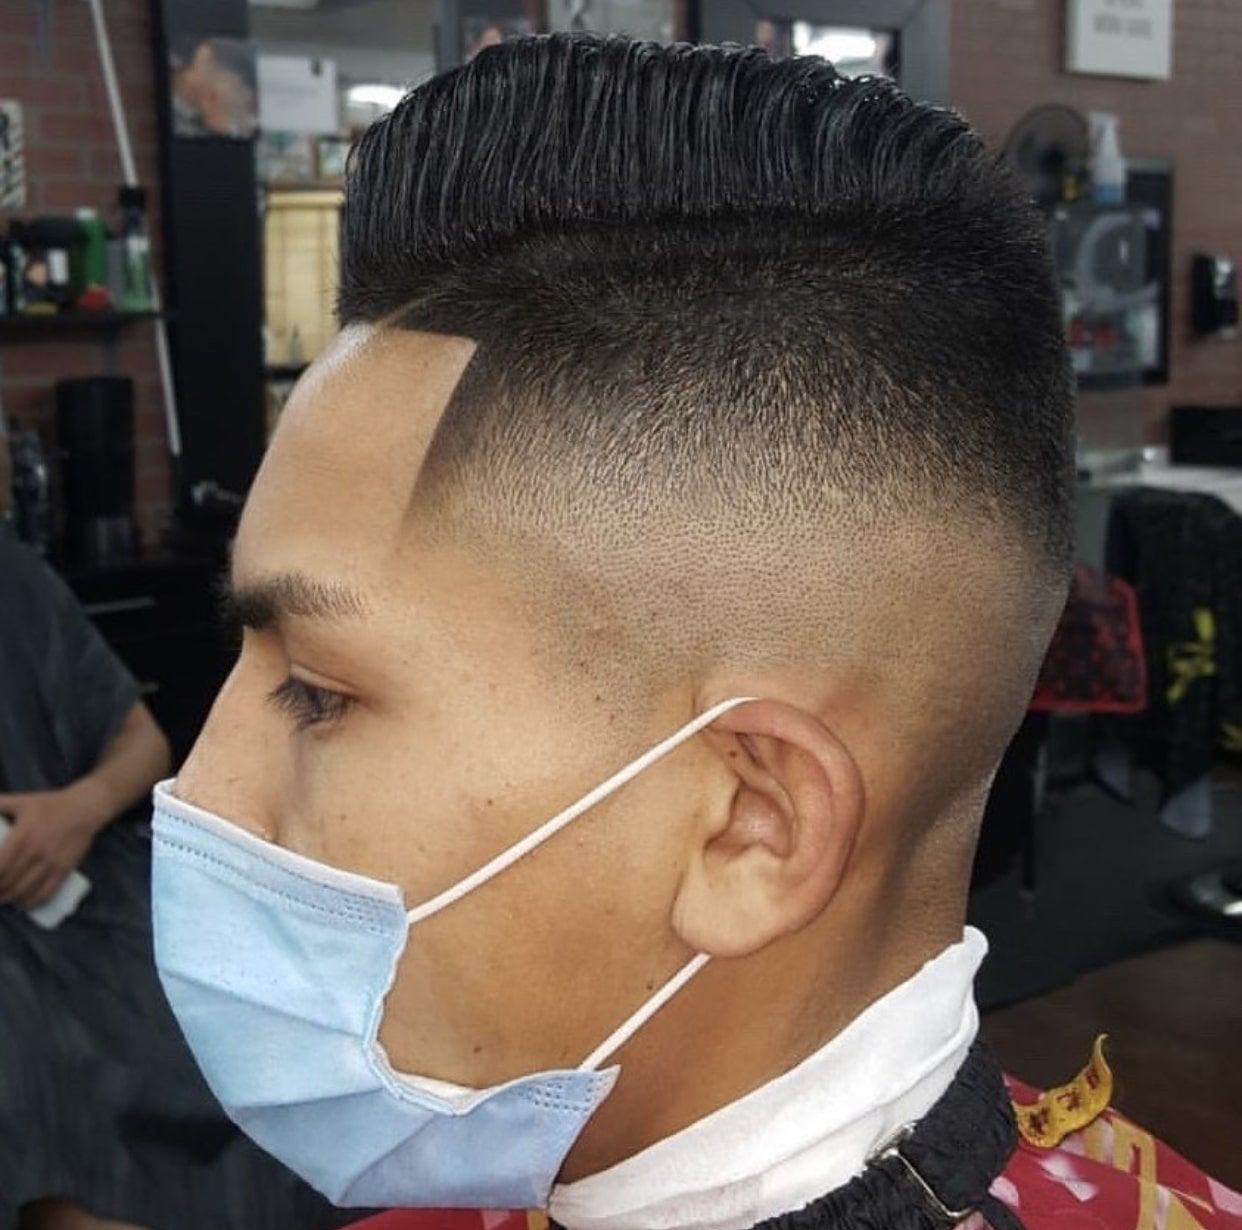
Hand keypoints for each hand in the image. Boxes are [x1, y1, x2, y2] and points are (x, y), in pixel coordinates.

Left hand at [0, 783, 108, 909]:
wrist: (85, 808)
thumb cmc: (50, 805)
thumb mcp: (21, 801)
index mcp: (22, 836)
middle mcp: (36, 852)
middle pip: (8, 881)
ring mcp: (51, 862)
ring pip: (24, 890)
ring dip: (8, 899)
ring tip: (1, 898)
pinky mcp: (64, 869)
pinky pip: (46, 892)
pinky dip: (31, 903)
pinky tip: (22, 904)